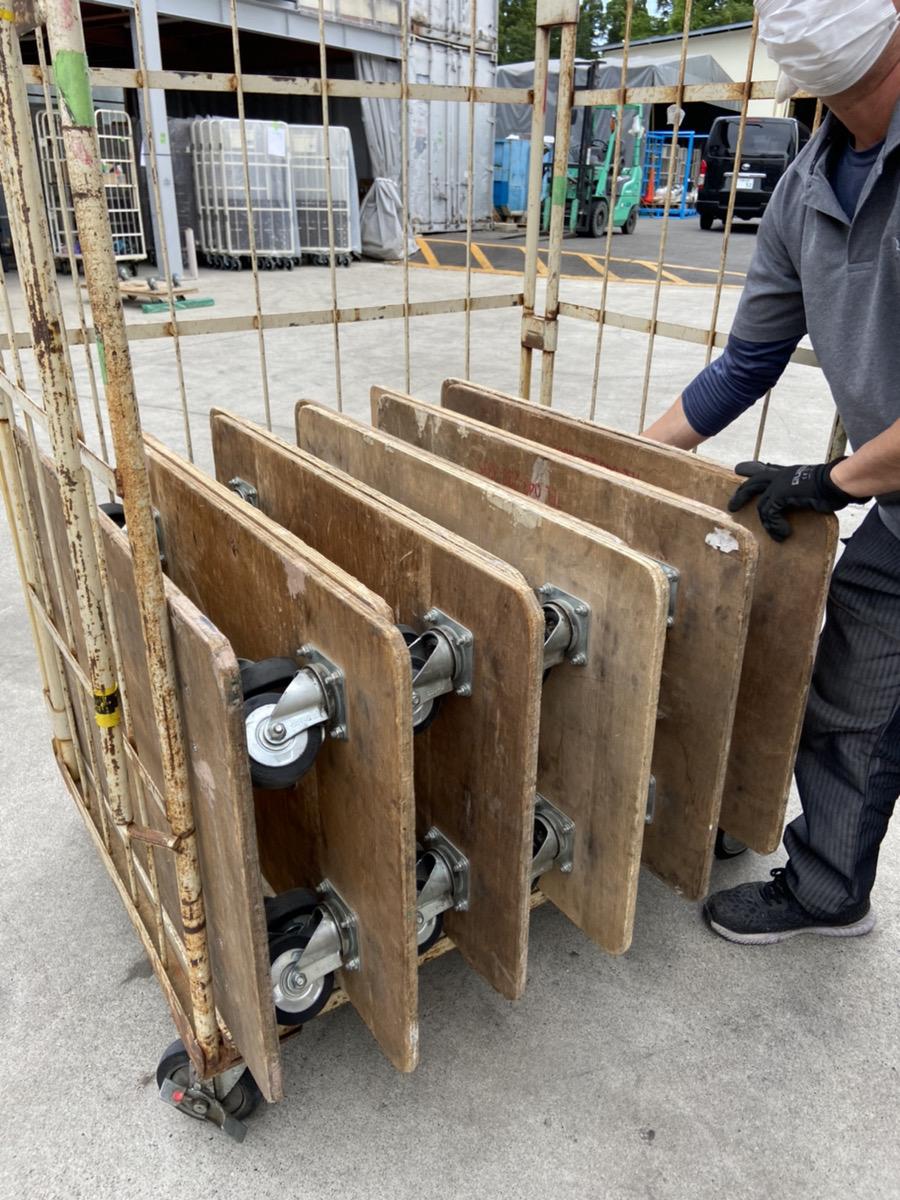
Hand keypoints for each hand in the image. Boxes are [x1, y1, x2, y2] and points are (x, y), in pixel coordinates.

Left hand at [727, 458, 868, 541]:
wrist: (838, 482)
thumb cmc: (833, 486)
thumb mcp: (813, 488)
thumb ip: (802, 493)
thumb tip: (807, 502)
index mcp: (788, 473)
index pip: (765, 471)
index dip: (751, 471)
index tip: (739, 470)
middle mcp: (781, 475)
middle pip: (753, 483)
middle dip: (741, 494)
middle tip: (732, 506)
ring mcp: (779, 483)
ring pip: (762, 506)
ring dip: (768, 524)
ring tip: (778, 535)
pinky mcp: (780, 493)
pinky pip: (769, 513)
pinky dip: (774, 525)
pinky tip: (784, 533)